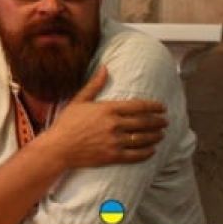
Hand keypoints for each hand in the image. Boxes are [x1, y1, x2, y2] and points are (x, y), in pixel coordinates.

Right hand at [43, 66, 167, 168]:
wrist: (58, 148)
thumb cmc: (66, 123)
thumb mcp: (79, 101)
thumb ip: (94, 85)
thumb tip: (104, 67)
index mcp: (108, 109)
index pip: (139, 106)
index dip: (154, 107)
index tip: (162, 108)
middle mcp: (114, 124)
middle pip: (145, 122)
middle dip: (159, 122)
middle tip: (165, 121)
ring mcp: (115, 141)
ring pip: (144, 138)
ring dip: (156, 136)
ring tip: (161, 134)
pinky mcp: (113, 156)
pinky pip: (137, 154)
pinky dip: (148, 152)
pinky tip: (152, 150)